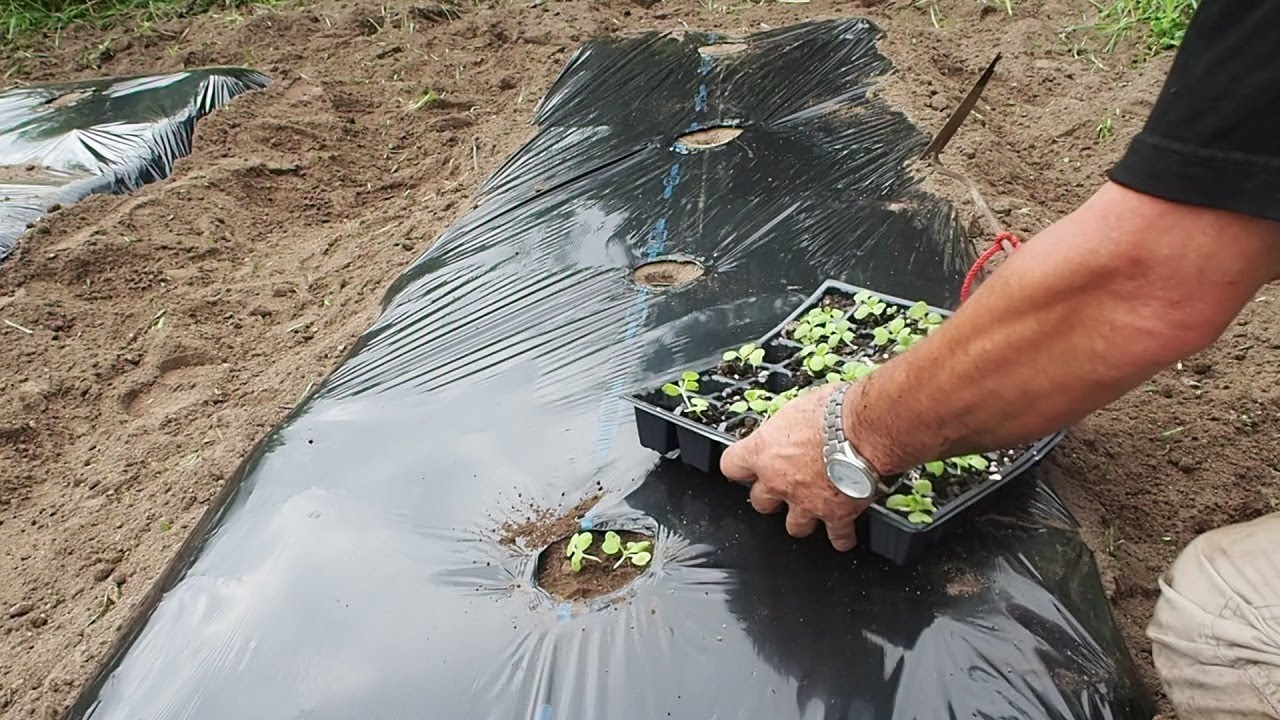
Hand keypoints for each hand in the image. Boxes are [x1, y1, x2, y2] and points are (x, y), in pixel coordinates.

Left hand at [720, 383, 869, 550]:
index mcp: (764, 451)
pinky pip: (837, 536)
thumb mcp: (799, 408)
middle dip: (771, 497)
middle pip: (760, 502)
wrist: (866, 431)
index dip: (740, 468)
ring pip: (794, 526)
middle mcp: (779, 482)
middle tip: (784, 488)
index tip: (746, 467)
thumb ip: (789, 427)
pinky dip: (841, 536)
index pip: (732, 465)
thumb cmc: (834, 411)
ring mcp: (806, 502)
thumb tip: (795, 425)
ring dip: (802, 519)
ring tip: (812, 509)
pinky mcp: (836, 515)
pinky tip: (844, 534)